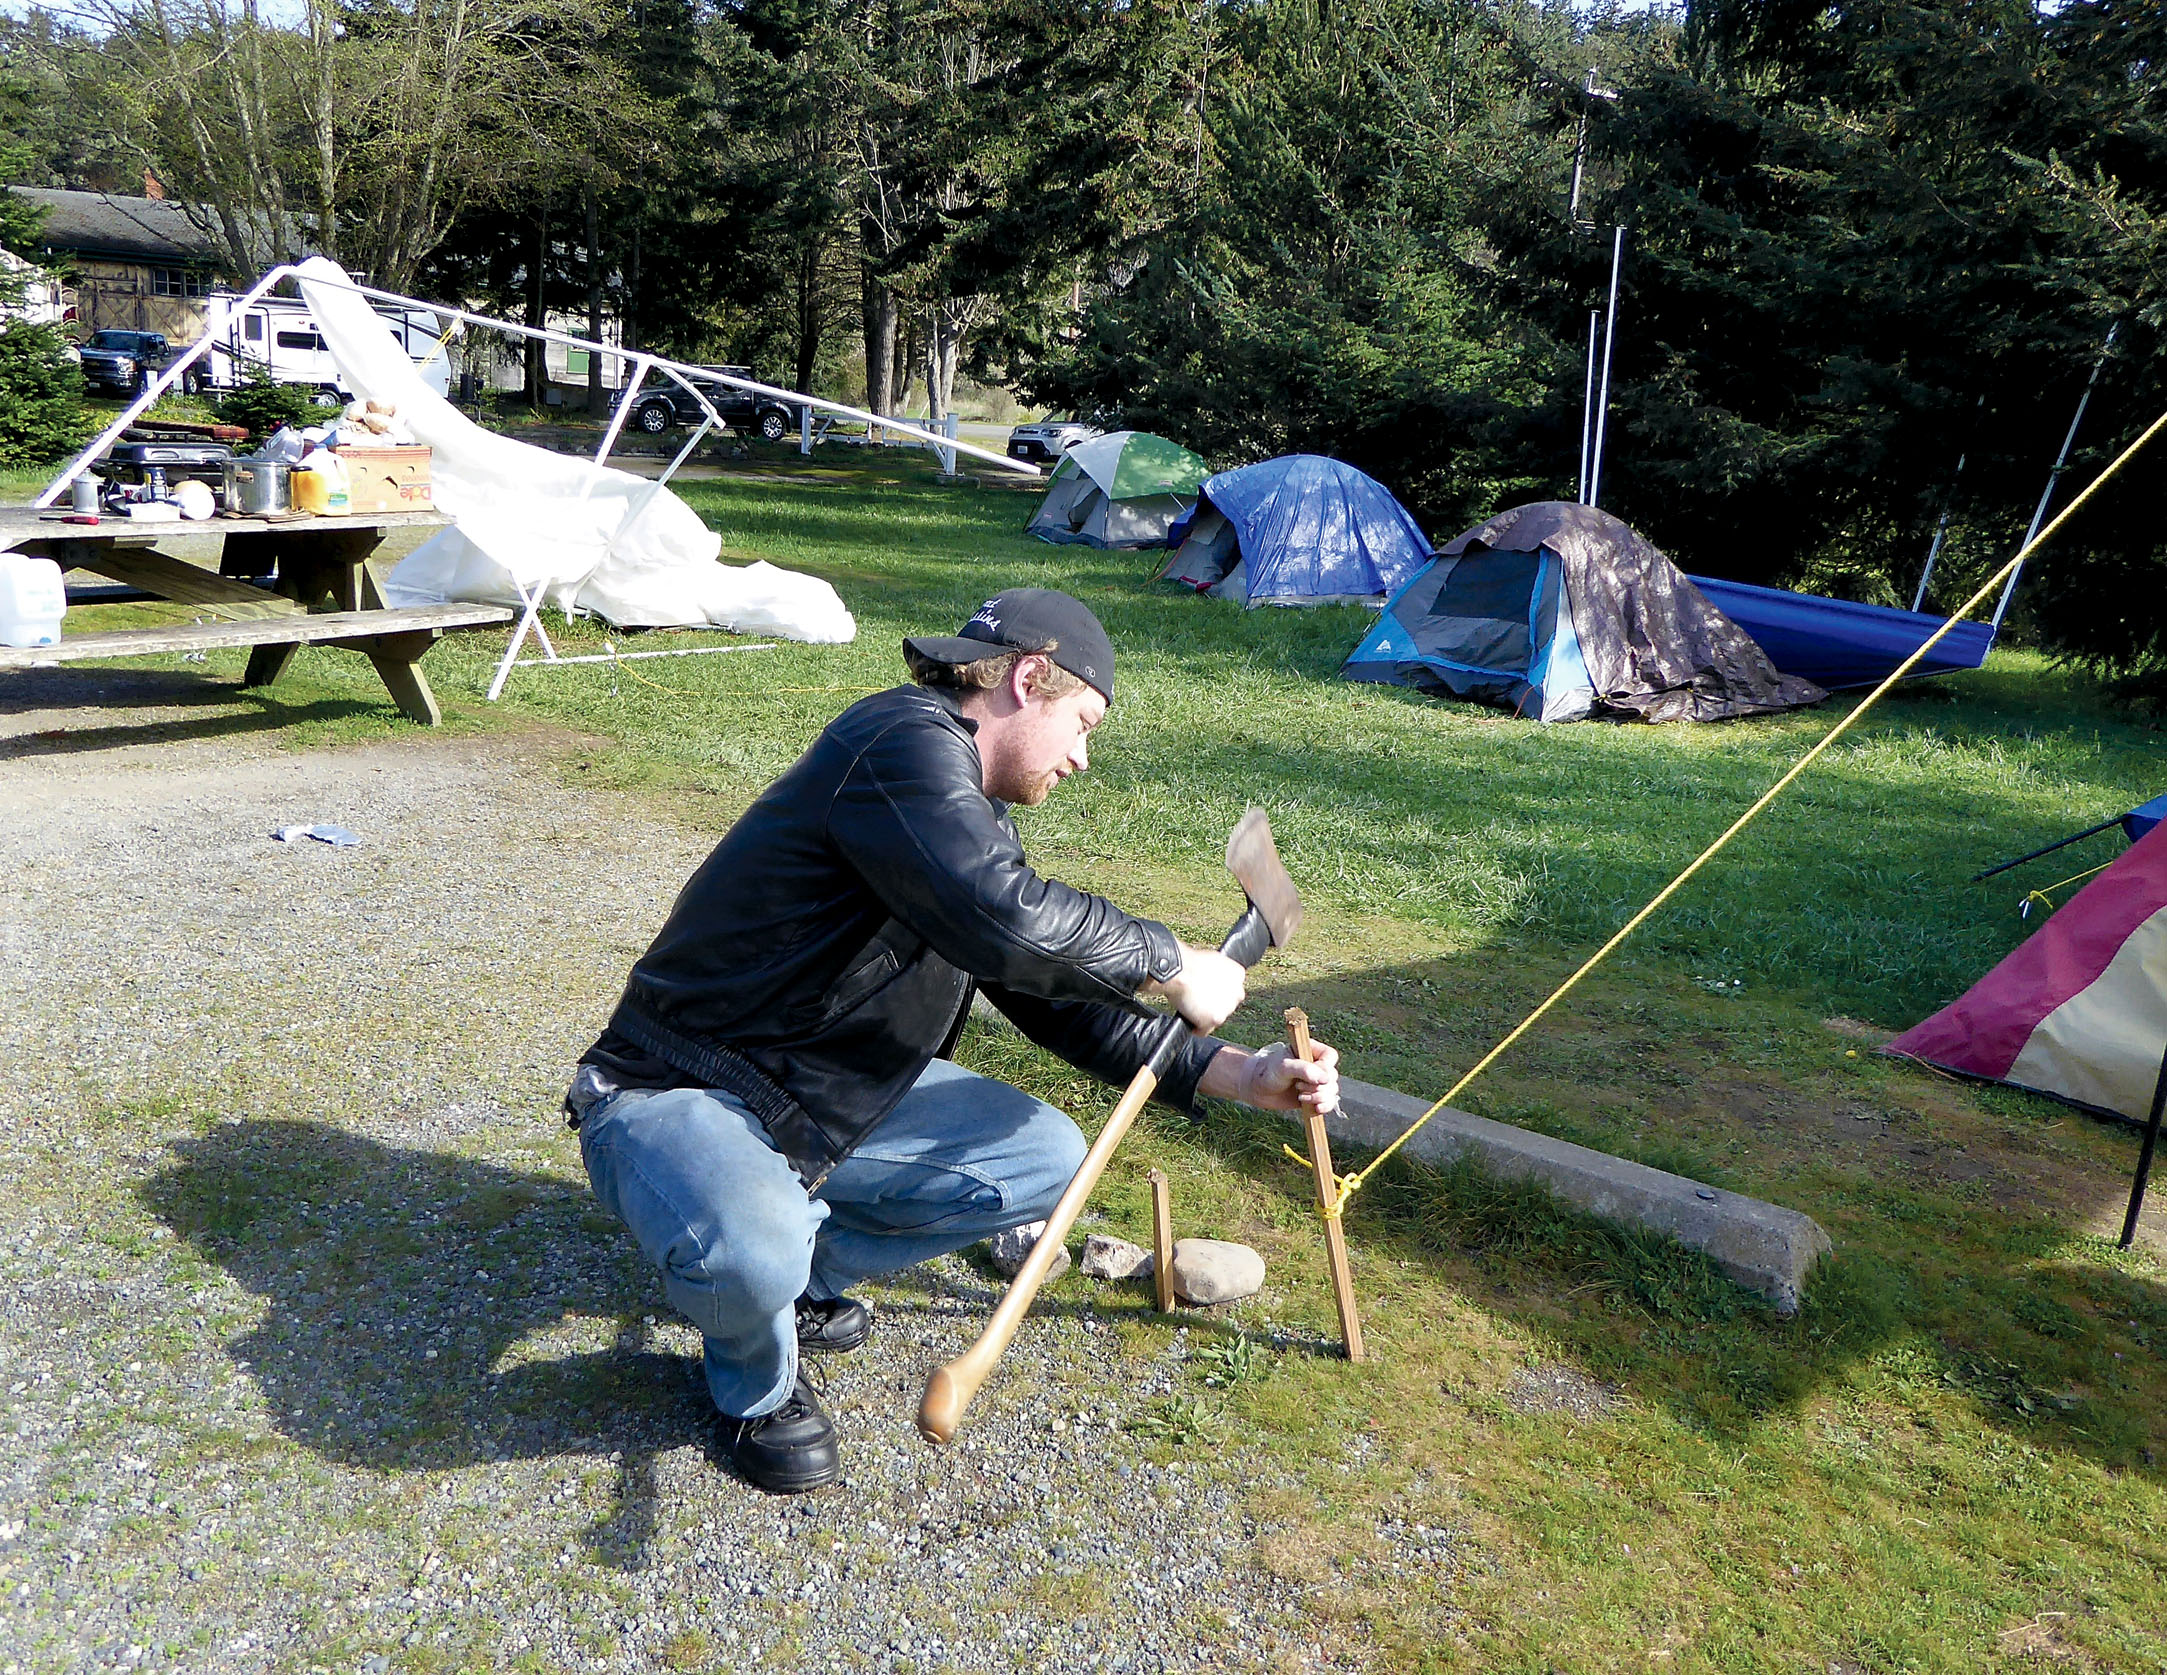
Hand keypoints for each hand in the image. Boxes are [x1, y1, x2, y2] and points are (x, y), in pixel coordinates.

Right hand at [1141, 944, 1246, 1034]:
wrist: (1180, 971)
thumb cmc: (1189, 964)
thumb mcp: (1211, 960)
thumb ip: (1219, 972)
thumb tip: (1213, 979)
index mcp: (1238, 974)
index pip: (1231, 989)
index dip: (1217, 992)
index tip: (1208, 992)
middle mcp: (1237, 992)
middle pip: (1226, 1005)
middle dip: (1214, 1005)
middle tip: (1198, 1001)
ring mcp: (1228, 1007)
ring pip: (1216, 1019)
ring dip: (1205, 1017)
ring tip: (1191, 1010)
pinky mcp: (1216, 1019)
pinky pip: (1205, 1030)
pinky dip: (1197, 1028)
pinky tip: (1190, 1023)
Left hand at [1201, 1038, 1340, 1114]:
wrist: (1257, 1089)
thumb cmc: (1268, 1072)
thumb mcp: (1283, 1067)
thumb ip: (1303, 1069)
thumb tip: (1325, 1079)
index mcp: (1310, 1050)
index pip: (1330, 1057)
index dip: (1325, 1069)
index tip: (1312, 1078)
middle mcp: (1316, 1064)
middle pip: (1332, 1076)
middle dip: (1318, 1086)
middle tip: (1298, 1087)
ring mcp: (1316, 1081)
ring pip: (1332, 1090)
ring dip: (1319, 1097)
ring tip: (1300, 1097)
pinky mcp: (1314, 1096)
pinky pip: (1329, 1102)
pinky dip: (1325, 1106)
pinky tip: (1315, 1109)